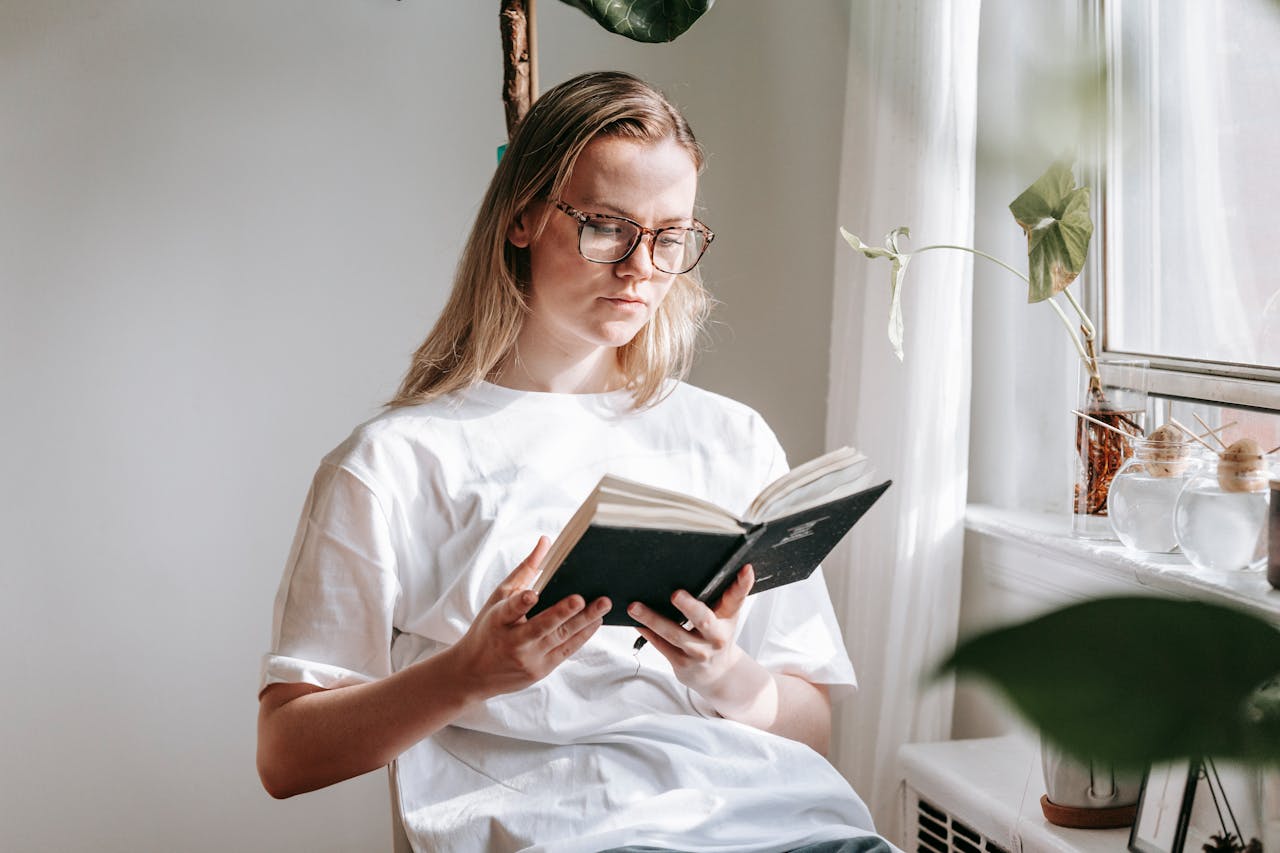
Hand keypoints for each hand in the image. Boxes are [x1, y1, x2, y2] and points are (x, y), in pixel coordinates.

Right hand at [450, 536, 611, 698]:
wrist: (474, 673)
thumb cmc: (489, 629)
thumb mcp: (498, 598)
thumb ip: (524, 570)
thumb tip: (546, 541)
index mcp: (499, 620)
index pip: (510, 610)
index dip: (521, 602)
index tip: (532, 595)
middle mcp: (513, 641)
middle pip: (541, 626)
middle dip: (561, 613)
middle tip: (580, 599)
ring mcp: (529, 658)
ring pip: (560, 638)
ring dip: (584, 621)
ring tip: (602, 604)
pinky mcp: (541, 670)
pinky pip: (566, 651)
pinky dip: (582, 635)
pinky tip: (596, 621)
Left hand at [627, 564, 754, 697]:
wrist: (719, 674)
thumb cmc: (717, 635)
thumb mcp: (726, 616)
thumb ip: (728, 595)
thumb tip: (732, 566)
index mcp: (728, 619)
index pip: (737, 599)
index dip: (742, 583)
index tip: (745, 568)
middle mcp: (715, 637)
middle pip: (703, 620)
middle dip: (689, 607)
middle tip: (675, 594)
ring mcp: (698, 652)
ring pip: (673, 634)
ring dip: (652, 619)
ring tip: (635, 607)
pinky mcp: (681, 664)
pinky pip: (661, 645)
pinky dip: (647, 633)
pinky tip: (635, 622)